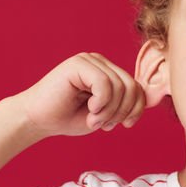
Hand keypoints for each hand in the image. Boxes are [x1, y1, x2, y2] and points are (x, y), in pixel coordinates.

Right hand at [13, 53, 147, 139]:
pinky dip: (101, 103)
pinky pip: (105, 84)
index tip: (124, 125)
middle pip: (131, 87)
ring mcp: (89, 61)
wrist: (39, 120)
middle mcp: (101, 63)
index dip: (137, 109)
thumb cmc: (70, 117)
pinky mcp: (78, 64)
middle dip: (123, 112)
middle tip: (105, 125)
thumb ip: (125, 104)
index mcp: (109, 73)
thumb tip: (146, 99)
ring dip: (110, 111)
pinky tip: (89, 111)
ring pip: (119, 87)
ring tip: (94, 121)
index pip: (138, 88)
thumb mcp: (106, 113)